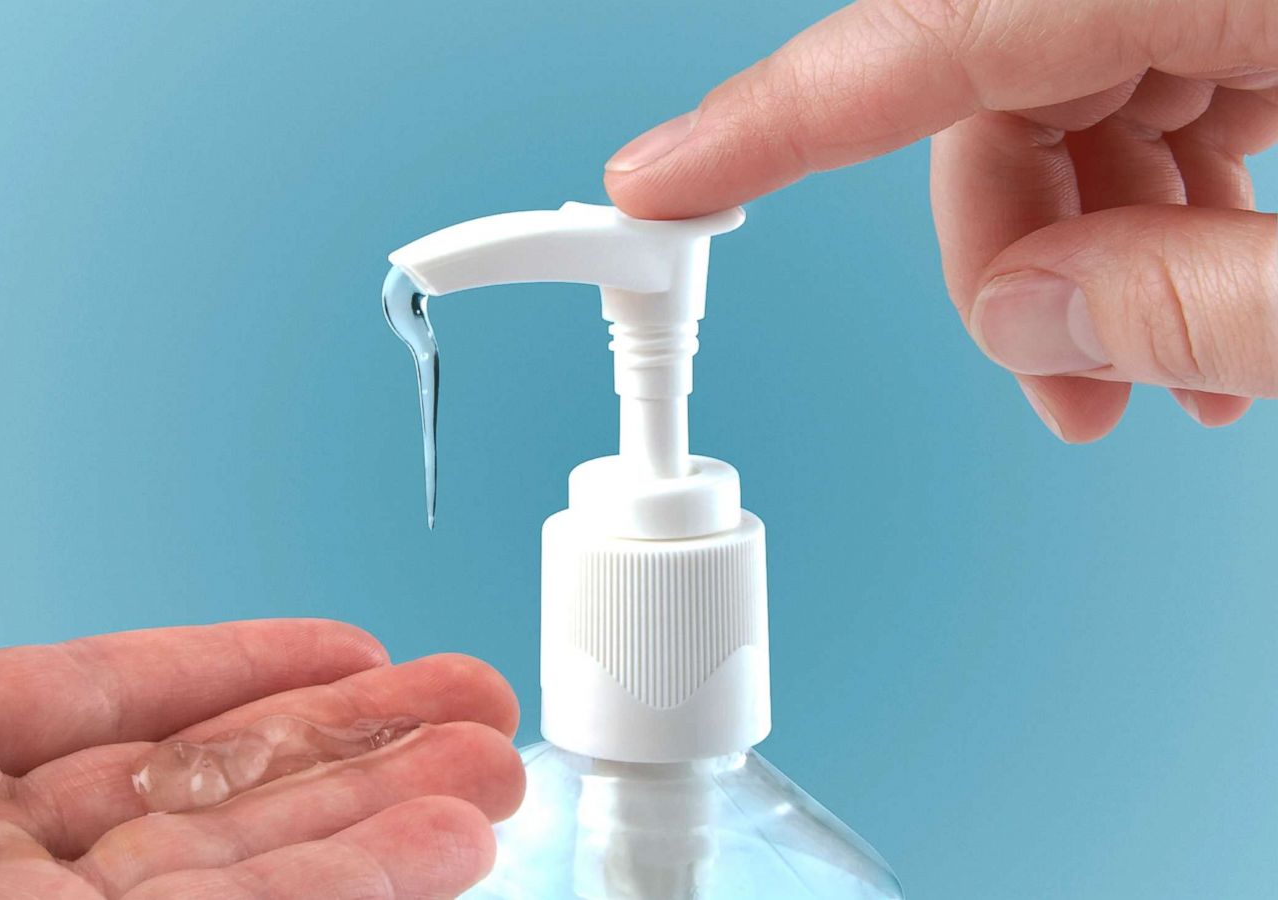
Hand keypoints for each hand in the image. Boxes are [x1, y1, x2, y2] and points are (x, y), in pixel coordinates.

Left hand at [0, 505, 522, 897]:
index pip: (106, 720)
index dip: (237, 679)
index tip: (349, 653)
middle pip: (198, 810)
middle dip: (348, 756)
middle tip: (472, 717)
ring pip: (232, 887)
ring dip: (376, 828)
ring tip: (489, 777)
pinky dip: (335, 893)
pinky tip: (434, 847)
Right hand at [604, 0, 1277, 440]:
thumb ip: (1192, 302)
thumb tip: (1025, 315)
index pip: (930, 24)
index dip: (772, 114)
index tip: (658, 182)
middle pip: (992, 73)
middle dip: (1003, 247)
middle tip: (1060, 387)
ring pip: (1074, 88)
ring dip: (1090, 241)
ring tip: (1159, 383)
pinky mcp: (1264, 1)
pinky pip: (1165, 81)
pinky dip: (1156, 198)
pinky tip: (1204, 304)